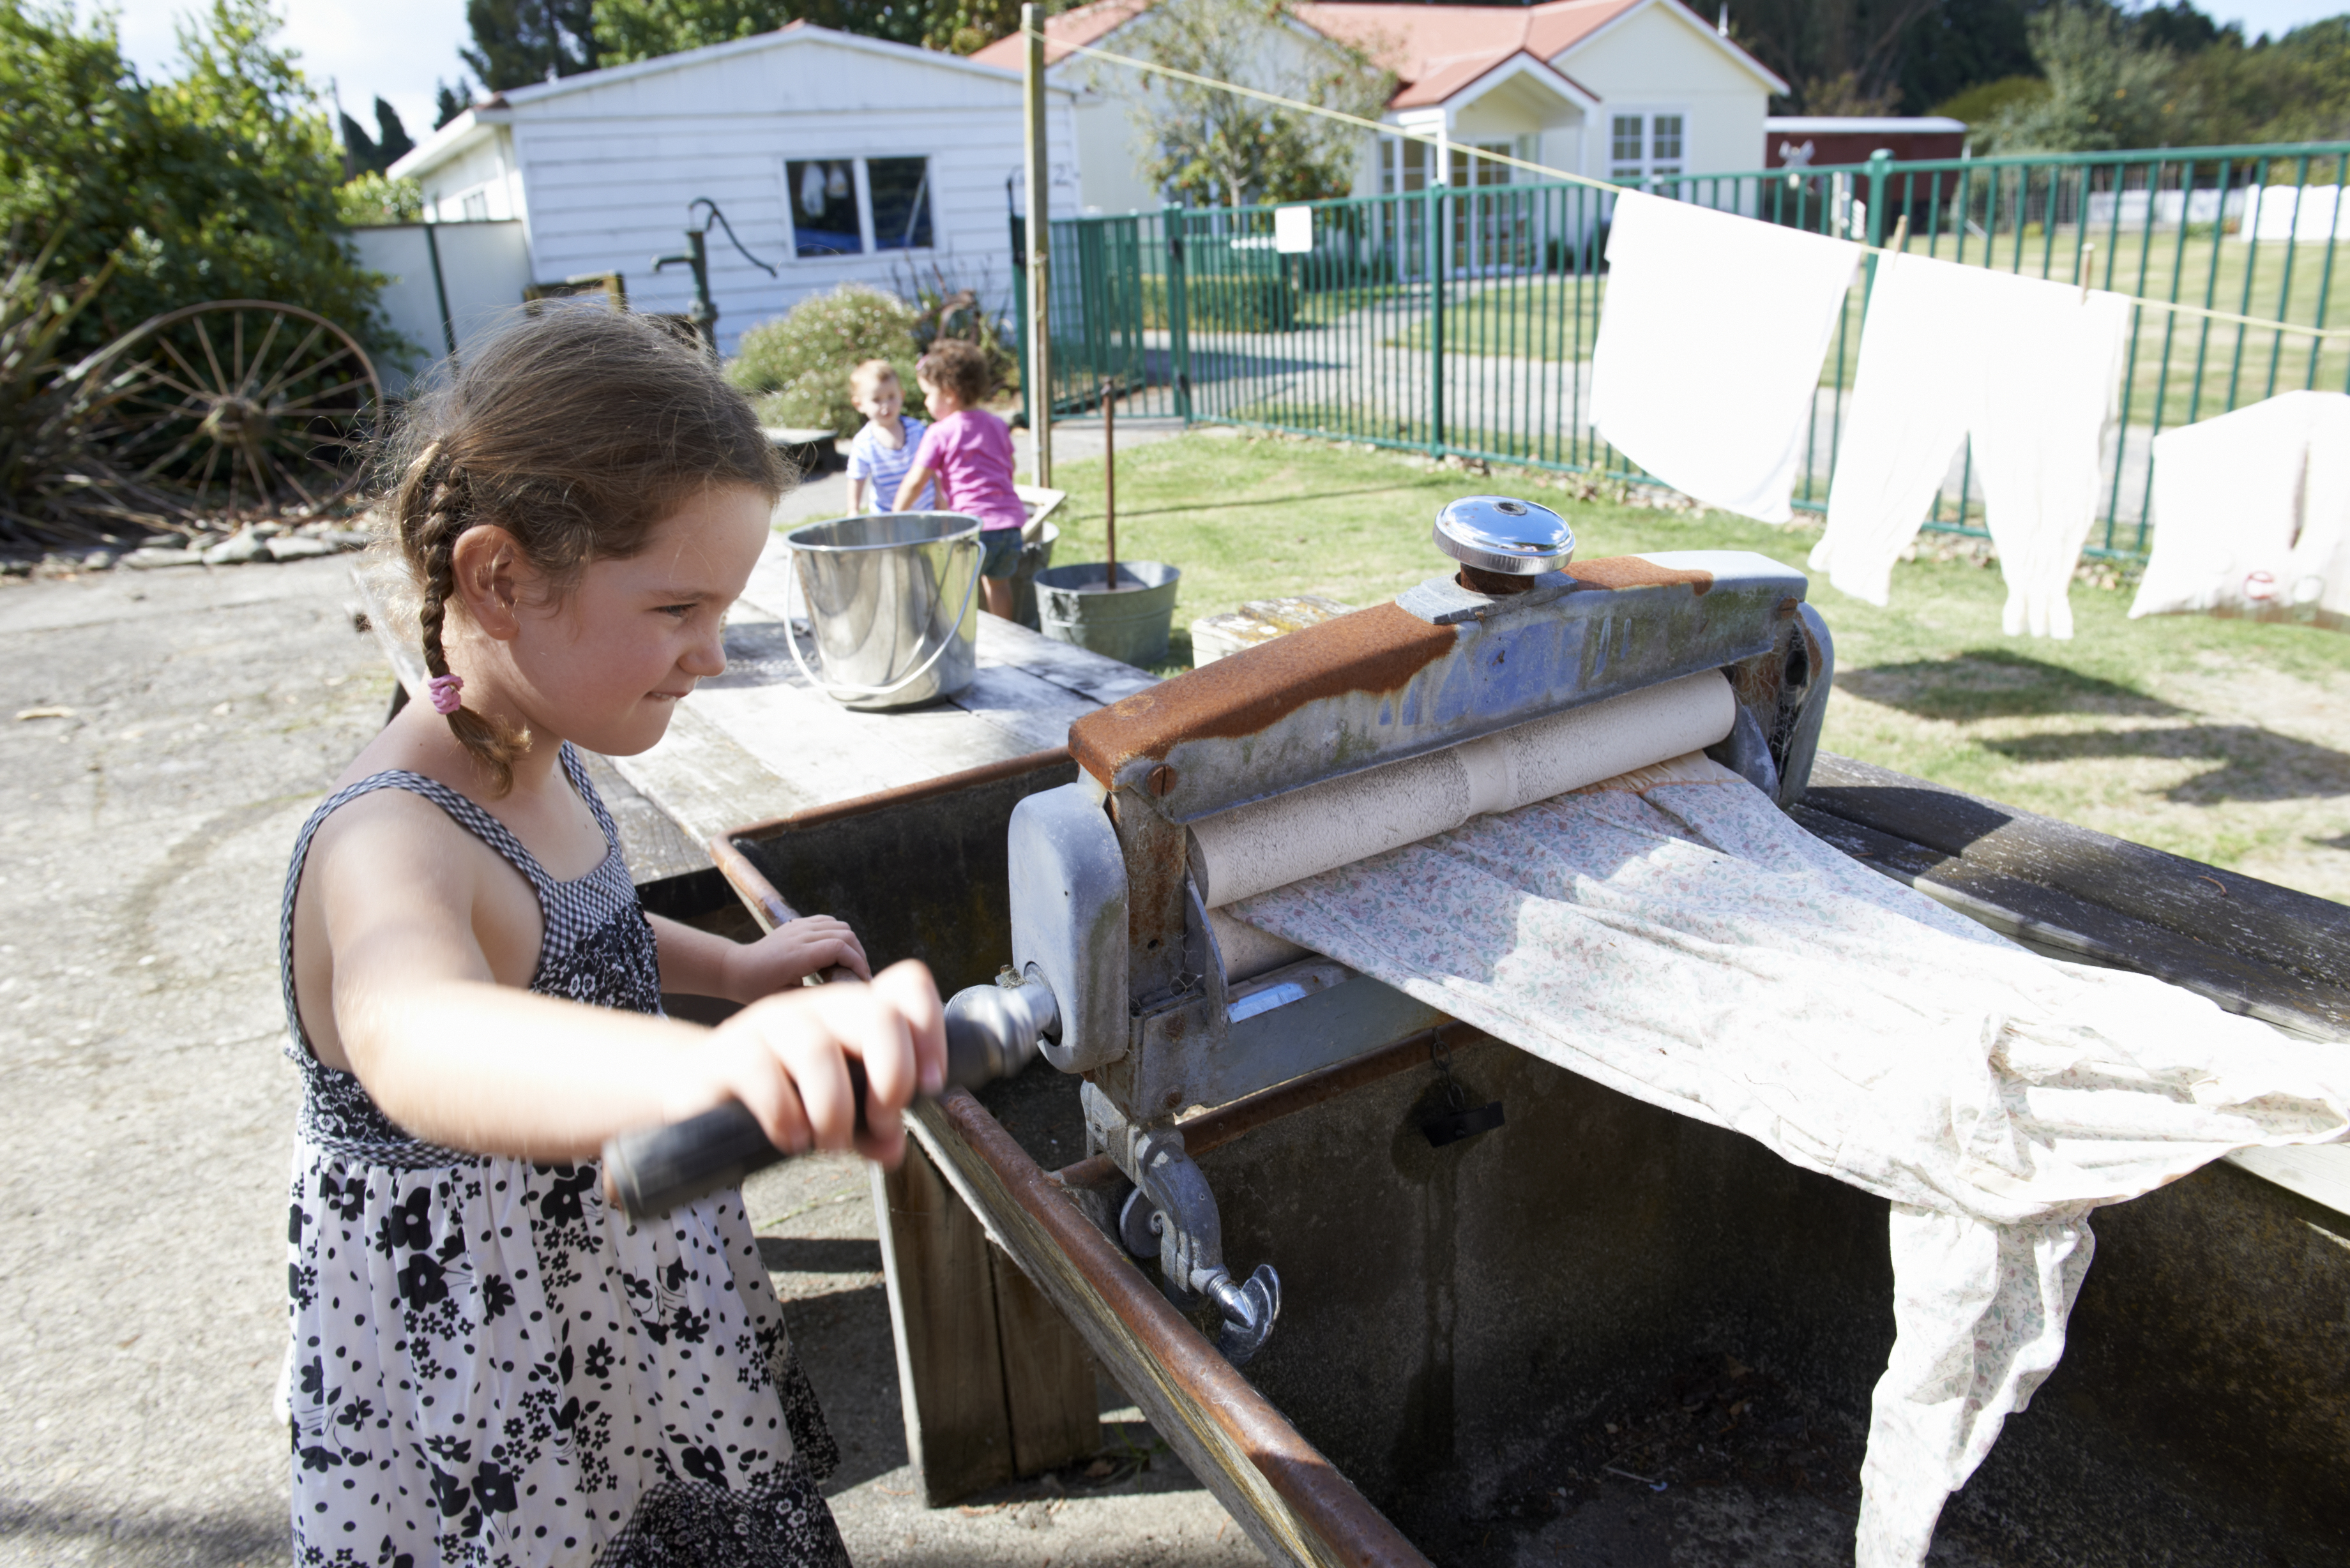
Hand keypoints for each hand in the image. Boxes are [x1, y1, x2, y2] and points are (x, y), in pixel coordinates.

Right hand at [682, 959, 945, 1165]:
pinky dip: (786, 1117)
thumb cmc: (784, 1095)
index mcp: (855, 1013)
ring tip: (830, 1142)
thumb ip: (870, 1128)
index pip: (908, 985)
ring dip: (835, 1110)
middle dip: (892, 1076)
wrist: (702, 1090)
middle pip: (877, 1014)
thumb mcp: (837, 1112)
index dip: (931, 1029)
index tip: (931, 1084)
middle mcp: (817, 1007)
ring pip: (819, 1049)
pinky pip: (765, 1076)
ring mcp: (772, 1021)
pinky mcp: (730, 1050)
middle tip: (882, 1122)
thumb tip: (892, 1149)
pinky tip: (791, 1140)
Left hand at [726, 915, 869, 997]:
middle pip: (845, 934)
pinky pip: (828, 921)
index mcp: (797, 955)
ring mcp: (798, 926)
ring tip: (852, 964)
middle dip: (859, 954)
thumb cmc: (758, 988)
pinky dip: (839, 934)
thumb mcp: (786, 998)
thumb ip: (816, 993)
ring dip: (851, 944)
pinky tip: (837, 951)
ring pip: (839, 925)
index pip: (839, 947)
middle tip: (861, 974)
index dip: (857, 962)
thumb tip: (844, 994)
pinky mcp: (797, 923)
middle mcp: (799, 935)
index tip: (862, 979)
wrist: (736, 968)